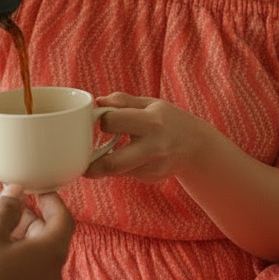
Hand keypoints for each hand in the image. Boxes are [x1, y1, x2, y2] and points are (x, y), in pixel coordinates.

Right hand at [0, 184, 72, 279]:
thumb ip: (5, 209)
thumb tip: (16, 192)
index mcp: (50, 253)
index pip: (62, 218)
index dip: (50, 200)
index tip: (34, 188)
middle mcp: (50, 274)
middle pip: (37, 235)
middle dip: (8, 219)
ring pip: (20, 254)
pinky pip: (13, 273)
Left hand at [85, 91, 212, 182]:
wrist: (197, 146)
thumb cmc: (169, 120)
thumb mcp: (150, 104)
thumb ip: (123, 101)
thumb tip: (97, 101)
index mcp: (151, 122)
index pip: (112, 122)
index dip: (102, 120)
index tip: (100, 120)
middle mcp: (153, 147)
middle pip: (112, 163)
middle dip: (91, 165)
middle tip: (81, 160)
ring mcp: (153, 166)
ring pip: (117, 172)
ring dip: (103, 166)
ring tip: (97, 158)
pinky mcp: (152, 178)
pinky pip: (127, 174)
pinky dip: (121, 167)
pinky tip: (128, 157)